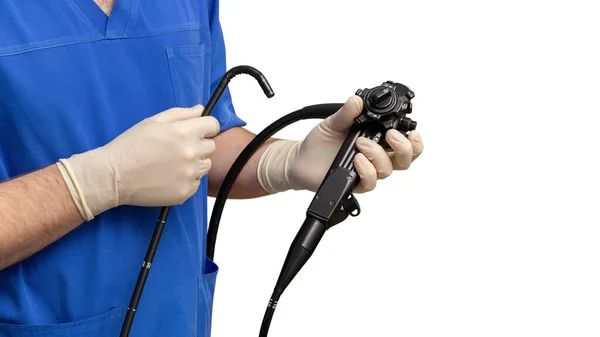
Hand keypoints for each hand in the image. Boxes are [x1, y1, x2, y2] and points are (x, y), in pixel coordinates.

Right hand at [57, 105, 219, 219]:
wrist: (113, 176)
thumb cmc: (131, 145)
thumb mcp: (153, 121)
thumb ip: (181, 114)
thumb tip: (201, 110)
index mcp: (185, 132)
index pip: (213, 125)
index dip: (205, 127)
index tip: (197, 131)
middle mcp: (191, 153)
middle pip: (211, 147)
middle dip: (198, 145)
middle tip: (177, 149)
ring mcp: (190, 174)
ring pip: (205, 166)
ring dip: (194, 163)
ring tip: (172, 164)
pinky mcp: (185, 192)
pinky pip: (196, 183)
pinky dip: (186, 180)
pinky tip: (169, 177)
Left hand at [257, 96, 422, 192]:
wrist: (300, 160)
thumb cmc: (320, 143)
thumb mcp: (334, 122)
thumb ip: (347, 112)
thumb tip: (357, 100)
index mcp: (377, 140)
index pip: (406, 143)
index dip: (414, 139)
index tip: (410, 130)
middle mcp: (376, 157)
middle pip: (405, 160)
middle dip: (404, 147)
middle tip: (389, 136)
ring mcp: (367, 171)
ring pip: (388, 170)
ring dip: (377, 155)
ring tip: (360, 144)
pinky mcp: (355, 184)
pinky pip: (370, 182)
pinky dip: (366, 170)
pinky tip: (357, 160)